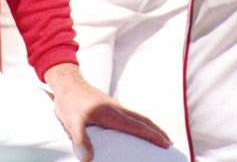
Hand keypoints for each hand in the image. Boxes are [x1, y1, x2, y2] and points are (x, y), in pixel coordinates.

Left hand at [45, 64, 170, 160]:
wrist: (67, 83)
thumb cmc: (69, 102)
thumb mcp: (72, 122)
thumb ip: (80, 140)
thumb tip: (88, 159)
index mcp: (111, 113)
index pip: (137, 125)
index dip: (152, 135)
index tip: (166, 143)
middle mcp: (116, 109)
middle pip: (142, 120)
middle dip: (156, 131)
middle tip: (169, 142)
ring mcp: (113, 106)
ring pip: (136, 116)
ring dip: (149, 126)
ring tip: (157, 136)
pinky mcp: (108, 106)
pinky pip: (129, 115)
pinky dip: (138, 123)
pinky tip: (136, 128)